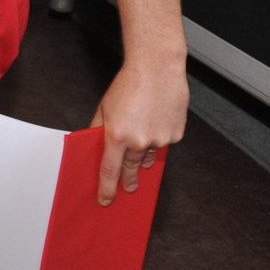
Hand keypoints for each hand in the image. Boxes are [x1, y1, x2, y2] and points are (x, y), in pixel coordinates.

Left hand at [89, 61, 188, 204]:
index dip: (107, 188)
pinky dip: (158, 139)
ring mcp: (160, 140)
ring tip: (139, 148)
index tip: (105, 200)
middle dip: (128, 180)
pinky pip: (164, 144)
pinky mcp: (176, 134)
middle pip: (131, 169)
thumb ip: (98, 129)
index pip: (109, 171)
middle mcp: (139, 141)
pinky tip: (155, 124)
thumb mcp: (104, 108)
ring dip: (143, 157)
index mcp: (117, 136)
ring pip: (149, 157)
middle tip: (128, 188)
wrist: (157, 69)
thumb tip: (94, 145)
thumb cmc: (128, 85)